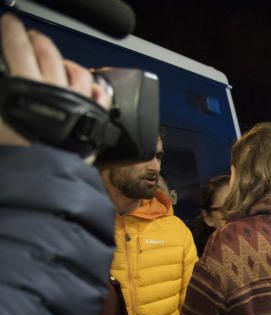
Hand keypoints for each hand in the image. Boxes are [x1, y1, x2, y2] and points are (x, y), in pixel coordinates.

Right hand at [0, 15, 111, 148]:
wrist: (46, 174)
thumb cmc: (17, 150)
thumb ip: (3, 94)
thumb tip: (5, 85)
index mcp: (26, 85)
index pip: (17, 48)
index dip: (11, 32)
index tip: (9, 23)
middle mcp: (55, 88)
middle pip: (47, 53)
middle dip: (38, 40)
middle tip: (31, 35)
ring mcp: (78, 102)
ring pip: (76, 71)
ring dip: (67, 62)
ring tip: (61, 60)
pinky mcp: (94, 118)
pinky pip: (99, 95)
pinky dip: (95, 88)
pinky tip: (93, 86)